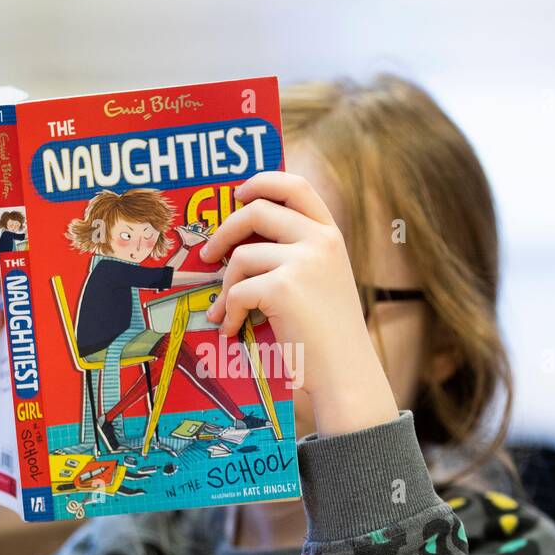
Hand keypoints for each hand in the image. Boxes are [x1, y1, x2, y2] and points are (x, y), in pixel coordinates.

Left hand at [202, 172, 398, 436]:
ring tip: (224, 310)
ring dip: (225, 286)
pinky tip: (233, 329)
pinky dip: (229, 312)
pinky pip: (237, 291)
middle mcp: (321, 241)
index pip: (295, 186)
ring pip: (241, 257)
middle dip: (224, 232)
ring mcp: (304, 261)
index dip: (262, 182)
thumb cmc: (328, 336)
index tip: (238, 194)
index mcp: (331, 236)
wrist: (346, 373)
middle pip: (256, 211)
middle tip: (209, 255)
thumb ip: (296, 254)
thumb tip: (239, 243)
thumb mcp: (323, 281)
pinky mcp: (284, 288)